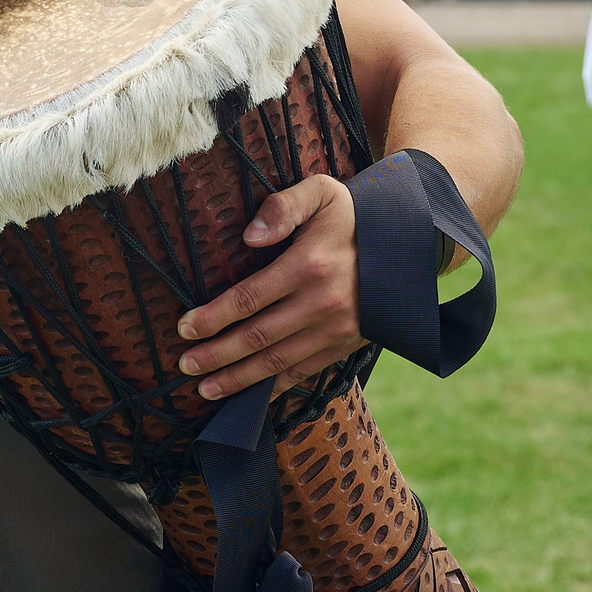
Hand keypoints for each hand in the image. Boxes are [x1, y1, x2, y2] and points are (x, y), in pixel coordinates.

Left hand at [174, 175, 364, 399]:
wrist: (407, 243)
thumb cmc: (353, 215)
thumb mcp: (321, 193)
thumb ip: (282, 207)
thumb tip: (249, 237)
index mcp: (308, 266)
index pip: (248, 299)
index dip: (212, 317)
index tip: (184, 327)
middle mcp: (321, 304)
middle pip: (257, 338)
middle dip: (216, 356)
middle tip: (185, 365)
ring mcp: (335, 330)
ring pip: (277, 362)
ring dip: (238, 380)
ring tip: (205, 389)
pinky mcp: (343, 345)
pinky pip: (304, 372)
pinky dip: (274, 388)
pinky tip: (250, 398)